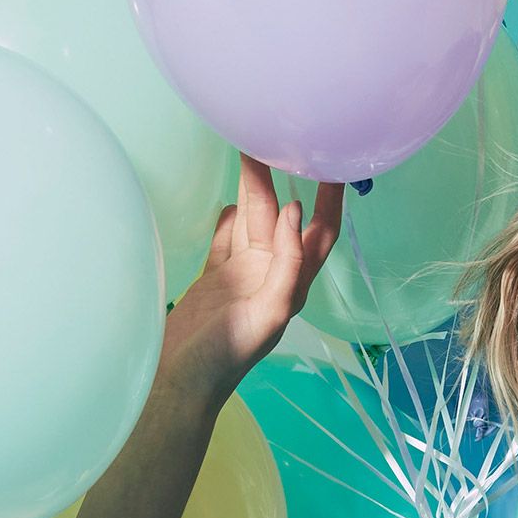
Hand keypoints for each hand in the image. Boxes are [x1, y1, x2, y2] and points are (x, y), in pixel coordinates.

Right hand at [159, 152, 343, 404]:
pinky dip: (231, 218)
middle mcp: (272, 276)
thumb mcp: (268, 313)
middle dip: (283, 177)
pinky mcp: (215, 279)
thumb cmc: (227, 357)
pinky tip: (233, 197)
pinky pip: (228, 240)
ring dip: (254, 187)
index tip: (335, 160)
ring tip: (249, 147)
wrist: (182, 381)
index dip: (331, 198)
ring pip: (252, 220)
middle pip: (283, 216)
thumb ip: (288, 267)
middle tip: (278, 135)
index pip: (321, 232)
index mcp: (292, 284)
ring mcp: (242, 276)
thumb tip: (294, 211)